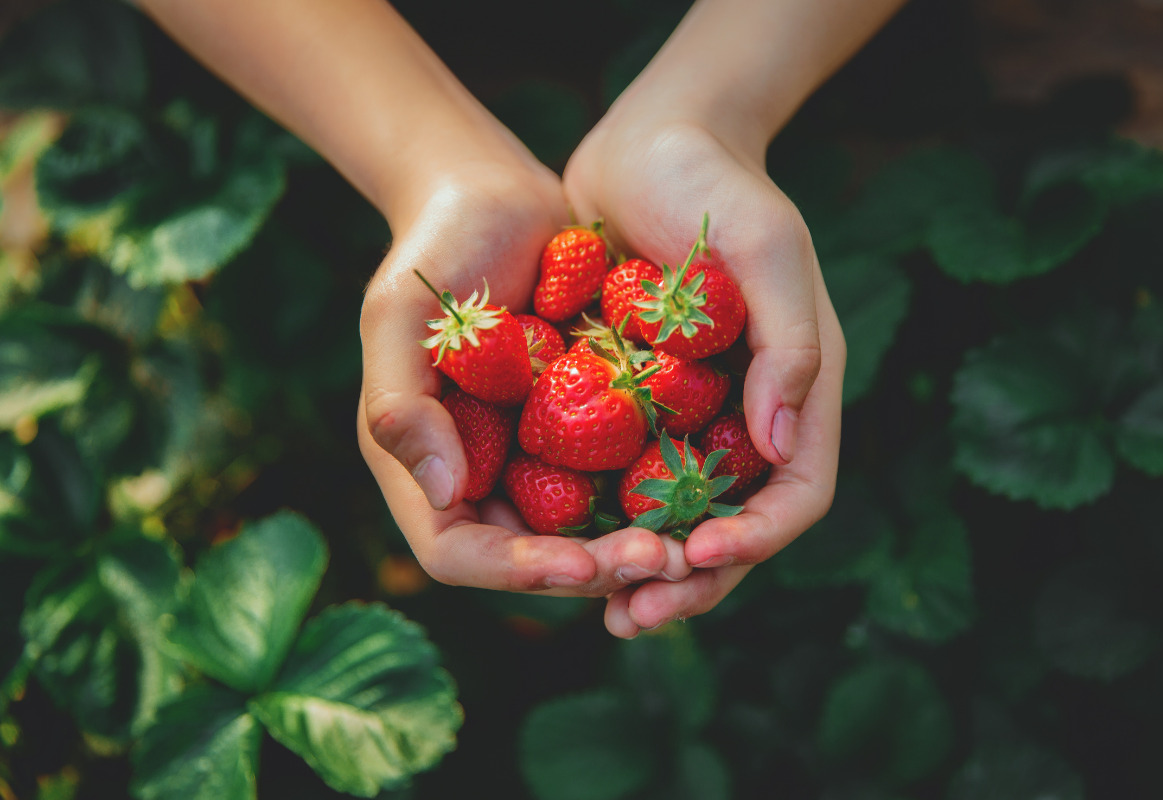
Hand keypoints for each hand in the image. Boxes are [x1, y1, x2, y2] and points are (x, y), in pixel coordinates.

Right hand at [358, 162, 691, 596]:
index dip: (518, 570)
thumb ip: (401, 403)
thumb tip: (439, 494)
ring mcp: (532, 455)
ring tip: (692, 539)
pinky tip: (704, 490)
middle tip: (665, 558)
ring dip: (633, 543)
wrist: (496, 196)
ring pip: (584, 531)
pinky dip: (654, 494)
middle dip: (596, 568)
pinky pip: (618, 478)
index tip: (584, 564)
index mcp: (424, 465)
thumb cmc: (435, 248)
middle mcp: (479, 475)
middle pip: (533, 557)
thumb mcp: (401, 316)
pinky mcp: (582, 428)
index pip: (459, 552)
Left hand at [564, 114, 845, 636]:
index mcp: (797, 389)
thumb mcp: (767, 249)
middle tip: (633, 615)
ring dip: (645, 566)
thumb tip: (782, 447)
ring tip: (601, 607)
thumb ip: (791, 344)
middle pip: (735, 526)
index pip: (796, 493)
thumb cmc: (715, 186)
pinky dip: (603, 518)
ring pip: (678, 516)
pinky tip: (559, 544)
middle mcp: (749, 415)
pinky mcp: (637, 403)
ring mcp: (693, 414)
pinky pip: (624, 477)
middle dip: (693, 578)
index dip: (755, 538)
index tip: (695, 553)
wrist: (648, 142)